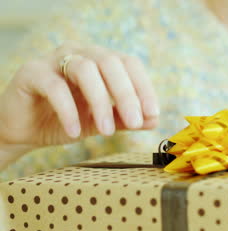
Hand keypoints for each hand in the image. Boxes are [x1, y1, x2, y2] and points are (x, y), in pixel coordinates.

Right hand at [0, 41, 158, 162]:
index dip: (143, 87)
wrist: (25, 130)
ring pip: (85, 70)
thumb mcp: (101, 122)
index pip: (129, 63)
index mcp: (100, 61)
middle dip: (126, 94)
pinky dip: (69, 110)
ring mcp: (54, 60)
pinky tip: (75, 132)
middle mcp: (80, 54)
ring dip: (100, 102)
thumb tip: (154, 121)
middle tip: (134, 123)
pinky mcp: (32, 73)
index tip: (152, 114)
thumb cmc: (66, 120)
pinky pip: (54, 86)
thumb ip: (125, 119)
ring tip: (106, 131)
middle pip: (110, 63)